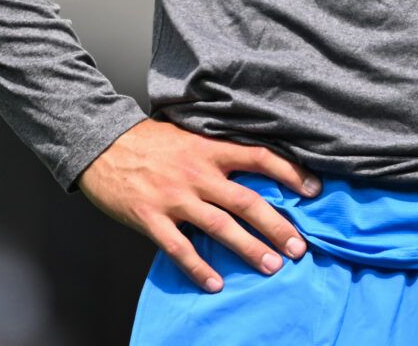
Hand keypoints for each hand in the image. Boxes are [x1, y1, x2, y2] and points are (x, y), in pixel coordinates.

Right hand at [77, 118, 320, 292]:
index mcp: (211, 149)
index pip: (261, 158)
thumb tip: (255, 164)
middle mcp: (198, 173)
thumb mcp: (191, 135)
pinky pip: (179, 248)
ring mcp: (175, 197)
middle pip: (247, 201)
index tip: (315, 190)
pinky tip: (215, 283)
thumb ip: (219, 151)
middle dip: (276, 226)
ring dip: (248, 249)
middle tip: (299, 247)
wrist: (102, 145)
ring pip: (220, 227)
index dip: (290, 173)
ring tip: (271, 266)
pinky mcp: (150, 217)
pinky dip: (198, 268)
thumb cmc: (150, 141)